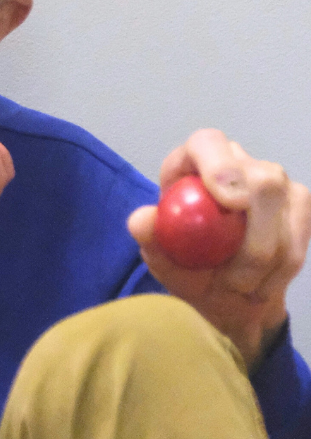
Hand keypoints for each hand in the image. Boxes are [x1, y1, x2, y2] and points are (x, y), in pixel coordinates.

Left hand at [128, 129, 309, 368]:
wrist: (229, 294)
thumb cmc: (188, 267)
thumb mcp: (160, 258)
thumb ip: (149, 236)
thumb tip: (143, 218)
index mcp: (193, 163)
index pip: (207, 143)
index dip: (221, 166)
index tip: (231, 203)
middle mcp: (237, 162)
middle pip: (263, 178)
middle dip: (254, 241)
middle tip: (231, 280)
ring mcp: (274, 180)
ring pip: (288, 210)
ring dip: (264, 263)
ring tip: (236, 285)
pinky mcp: (299, 202)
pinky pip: (301, 236)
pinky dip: (281, 270)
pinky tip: (260, 283)